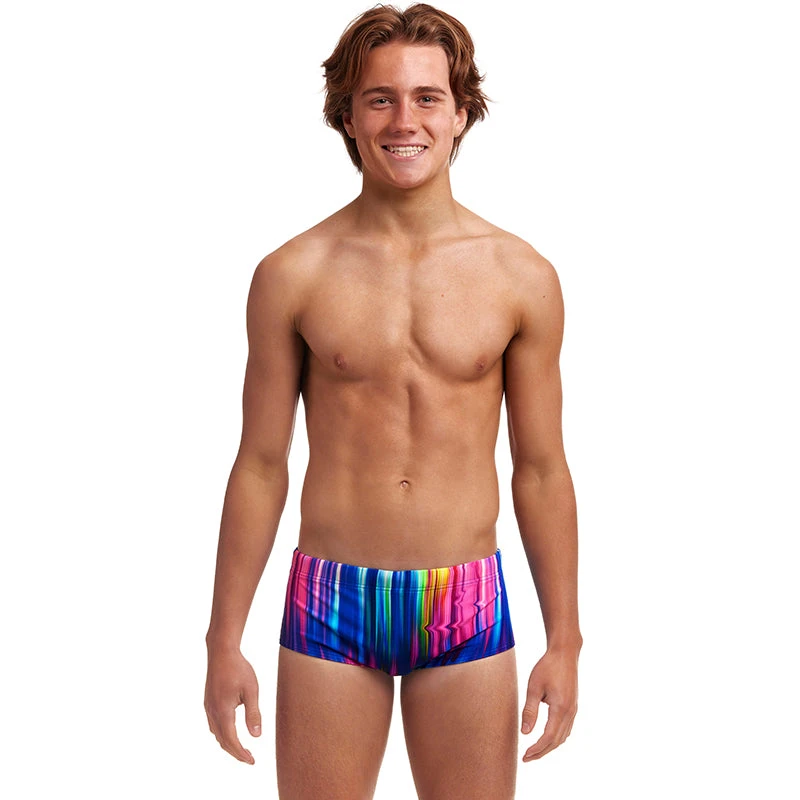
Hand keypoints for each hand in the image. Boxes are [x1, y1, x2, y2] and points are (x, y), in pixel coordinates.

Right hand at [204, 649, 261, 763]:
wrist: (221, 652)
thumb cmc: (239, 668)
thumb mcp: (251, 690)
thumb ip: (253, 714)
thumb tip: (256, 736)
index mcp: (223, 711)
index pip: (231, 740)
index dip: (241, 753)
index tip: (252, 761)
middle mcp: (212, 711)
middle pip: (222, 740)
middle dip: (235, 752)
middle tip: (249, 758)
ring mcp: (208, 706)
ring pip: (216, 733)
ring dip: (228, 743)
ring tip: (241, 747)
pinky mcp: (208, 701)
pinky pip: (213, 724)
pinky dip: (222, 733)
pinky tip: (230, 730)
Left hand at [520, 647, 578, 760]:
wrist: (565, 653)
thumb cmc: (547, 667)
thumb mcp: (534, 687)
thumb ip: (530, 710)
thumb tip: (525, 732)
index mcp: (560, 708)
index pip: (548, 737)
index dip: (537, 749)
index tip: (525, 756)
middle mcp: (570, 712)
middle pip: (557, 741)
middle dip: (542, 751)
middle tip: (527, 758)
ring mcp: (573, 710)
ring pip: (563, 736)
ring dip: (549, 746)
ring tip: (535, 750)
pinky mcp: (573, 706)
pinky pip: (566, 728)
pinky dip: (556, 737)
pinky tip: (547, 737)